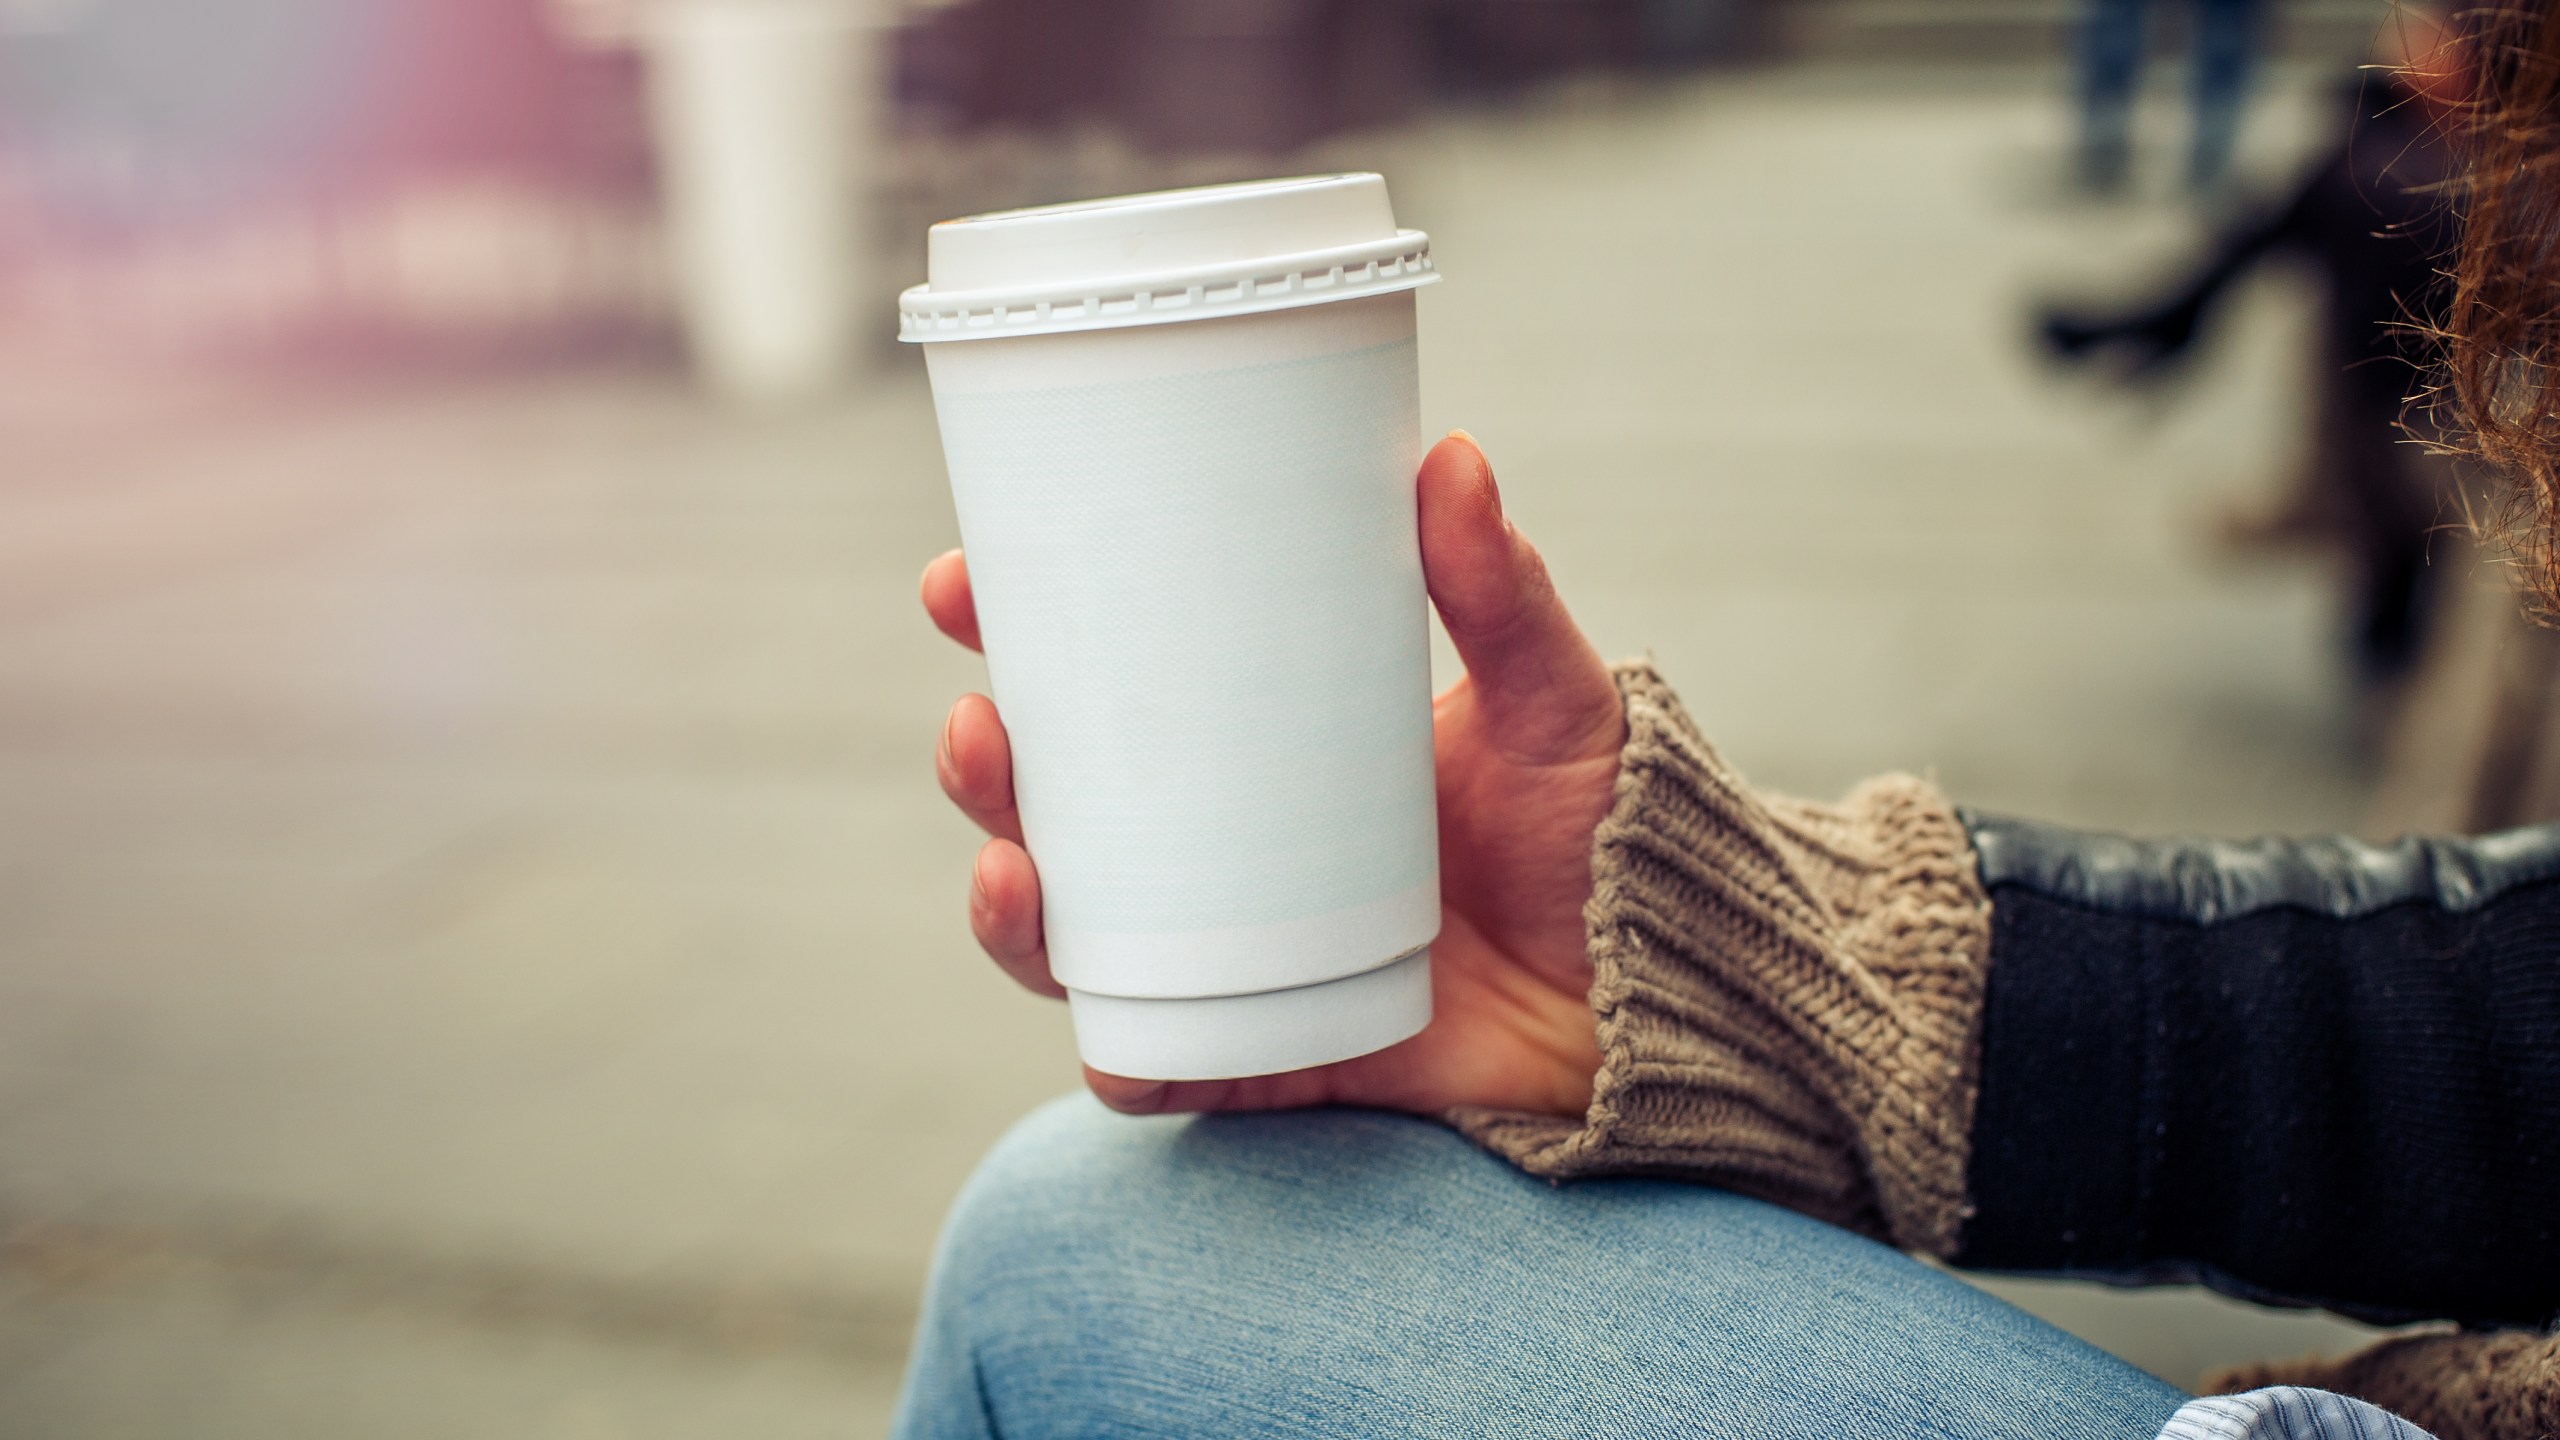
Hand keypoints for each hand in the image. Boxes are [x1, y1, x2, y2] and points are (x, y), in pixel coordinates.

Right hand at [922, 432, 1623, 1117]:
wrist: (1661, 990)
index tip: (962, 583)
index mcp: (1256, 743)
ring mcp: (1229, 960)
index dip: (1014, 636)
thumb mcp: (1549, 699)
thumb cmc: (1596, 831)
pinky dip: (1111, 1057)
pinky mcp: (1264, 1060)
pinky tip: (1091, 1024)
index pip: (1103, 684)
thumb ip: (1502, 594)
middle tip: (980, 723)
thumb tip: (1450, 455)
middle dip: (986, 767)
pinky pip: (1156, 1068)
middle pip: (1055, 809)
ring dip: (1008, 904)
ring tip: (1011, 859)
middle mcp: (1217, 851)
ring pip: (1072, 940)